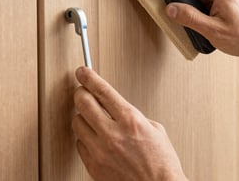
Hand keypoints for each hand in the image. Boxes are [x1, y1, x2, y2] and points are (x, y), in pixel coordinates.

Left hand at [72, 67, 187, 180]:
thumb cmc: (161, 163)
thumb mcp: (154, 128)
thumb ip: (132, 115)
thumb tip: (116, 109)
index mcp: (130, 120)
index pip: (102, 90)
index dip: (89, 77)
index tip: (83, 71)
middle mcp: (112, 133)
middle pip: (83, 102)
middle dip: (80, 92)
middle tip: (82, 90)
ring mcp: (100, 150)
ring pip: (77, 122)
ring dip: (82, 115)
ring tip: (90, 116)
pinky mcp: (93, 166)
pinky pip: (79, 144)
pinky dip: (84, 137)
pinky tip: (93, 137)